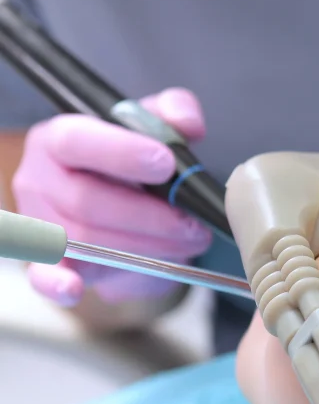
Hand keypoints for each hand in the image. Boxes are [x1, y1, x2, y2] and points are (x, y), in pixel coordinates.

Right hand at [13, 88, 211, 305]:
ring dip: (143, 248)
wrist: (122, 207)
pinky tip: (74, 290)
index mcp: (59, 138)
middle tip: (194, 225)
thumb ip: (173, 113)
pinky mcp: (47, 264)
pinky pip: (44, 277)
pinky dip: (58, 285)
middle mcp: (40, 180)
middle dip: (149, 217)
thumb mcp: (155, 130)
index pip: (77, 140)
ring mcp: (41, 224)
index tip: (166, 164)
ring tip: (186, 244)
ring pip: (85, 240)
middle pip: (86, 200)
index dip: (121, 153)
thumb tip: (187, 122)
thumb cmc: (132, 166)